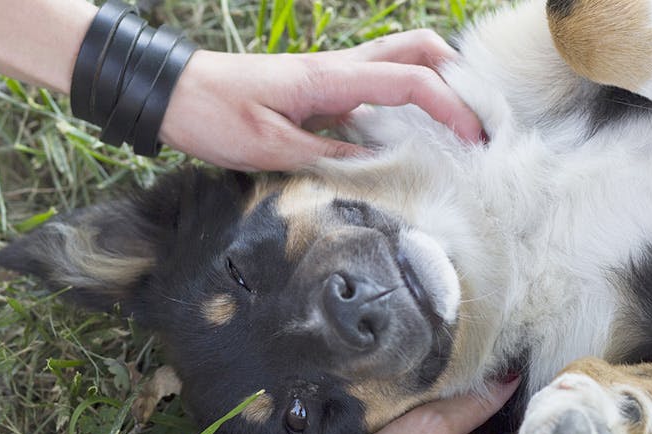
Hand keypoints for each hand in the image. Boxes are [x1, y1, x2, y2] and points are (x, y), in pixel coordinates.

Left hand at [158, 30, 483, 171]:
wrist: (172, 93)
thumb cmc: (213, 116)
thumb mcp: (270, 149)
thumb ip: (330, 156)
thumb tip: (383, 166)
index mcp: (330, 78)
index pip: (409, 82)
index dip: (451, 107)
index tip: (476, 138)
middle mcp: (338, 68)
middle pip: (418, 49)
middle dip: (459, 78)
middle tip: (479, 120)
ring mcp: (333, 74)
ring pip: (402, 60)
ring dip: (438, 82)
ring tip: (459, 125)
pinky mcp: (323, 88)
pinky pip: (379, 83)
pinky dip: (409, 96)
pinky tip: (414, 131)